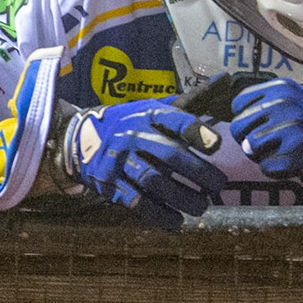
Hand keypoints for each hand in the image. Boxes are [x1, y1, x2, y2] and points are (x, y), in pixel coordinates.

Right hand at [59, 99, 226, 227]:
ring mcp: (119, 161)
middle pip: (169, 155)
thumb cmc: (130, 122)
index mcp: (148, 115)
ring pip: (154, 181)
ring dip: (181, 197)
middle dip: (198, 172)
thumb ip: (187, 102)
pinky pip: (135, 202)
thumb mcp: (152, 107)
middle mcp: (134, 136)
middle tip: (218, 185)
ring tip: (201, 205)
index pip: (175, 120)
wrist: (78, 137)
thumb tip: (224, 82)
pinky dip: (157, 214)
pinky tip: (175, 221)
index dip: (196, 132)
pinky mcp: (109, 184)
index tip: (216, 146)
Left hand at [230, 78, 302, 187]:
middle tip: (268, 143)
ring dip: (261, 155)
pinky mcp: (295, 154)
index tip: (259, 125)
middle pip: (238, 126)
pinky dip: (275, 170)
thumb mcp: (293, 101)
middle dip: (247, 139)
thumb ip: (263, 106)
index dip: (245, 118)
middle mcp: (286, 105)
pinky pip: (266, 167)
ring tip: (282, 151)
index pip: (239, 103)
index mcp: (283, 88)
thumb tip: (239, 129)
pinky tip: (291, 163)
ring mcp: (291, 129)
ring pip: (250, 148)